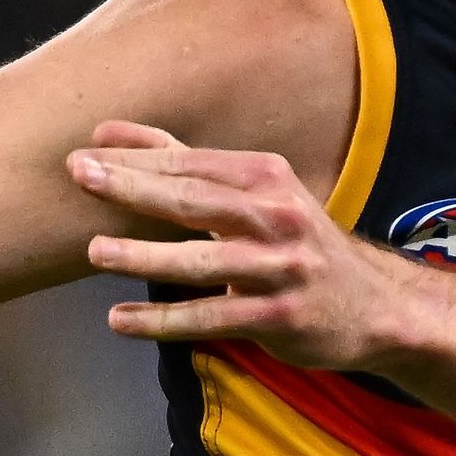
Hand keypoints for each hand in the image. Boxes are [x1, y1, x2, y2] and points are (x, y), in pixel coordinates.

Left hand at [66, 121, 432, 366]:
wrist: (374, 307)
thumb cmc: (295, 245)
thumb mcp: (255, 195)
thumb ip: (182, 163)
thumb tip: (106, 134)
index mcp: (267, 178)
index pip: (193, 163)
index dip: (138, 158)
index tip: (84, 152)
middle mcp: (278, 216)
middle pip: (196, 200)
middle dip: (135, 187)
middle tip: (80, 176)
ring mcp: (281, 268)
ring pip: (204, 260)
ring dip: (147, 256)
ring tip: (96, 252)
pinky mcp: (280, 316)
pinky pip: (212, 317)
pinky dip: (164, 321)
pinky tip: (120, 320)